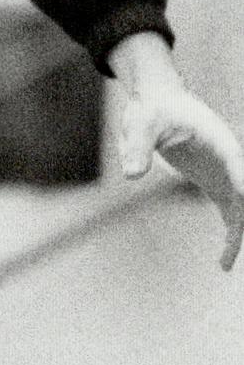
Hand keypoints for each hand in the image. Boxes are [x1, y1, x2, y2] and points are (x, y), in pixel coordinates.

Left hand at [110, 32, 243, 270]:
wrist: (161, 99)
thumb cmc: (154, 108)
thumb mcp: (142, 122)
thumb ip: (138, 146)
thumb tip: (131, 175)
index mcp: (218, 141)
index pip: (236, 164)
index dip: (242, 181)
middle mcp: (229, 160)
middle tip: (232, 247)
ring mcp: (225, 173)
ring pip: (240, 208)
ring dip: (238, 234)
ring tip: (224, 265)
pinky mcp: (214, 181)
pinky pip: (229, 211)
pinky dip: (231, 233)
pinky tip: (223, 260)